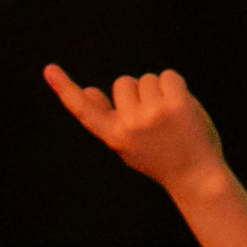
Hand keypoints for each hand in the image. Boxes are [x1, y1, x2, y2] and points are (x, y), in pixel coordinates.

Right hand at [44, 64, 229, 197]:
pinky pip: (168, 76)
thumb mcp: (127, 144)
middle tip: (156, 120)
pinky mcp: (177, 104)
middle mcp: (131, 125)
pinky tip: (183, 108)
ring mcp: (154, 113)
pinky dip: (176, 87)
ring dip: (159, 92)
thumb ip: (106, 118)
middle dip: (138, 93)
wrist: (197, 176)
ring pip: (148, 79)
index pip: (84, 110)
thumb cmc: (160, 158)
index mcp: (115, 137)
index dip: (65, 89)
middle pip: (124, 83)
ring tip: (171, 119)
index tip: (49, 69)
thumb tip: (88, 89)